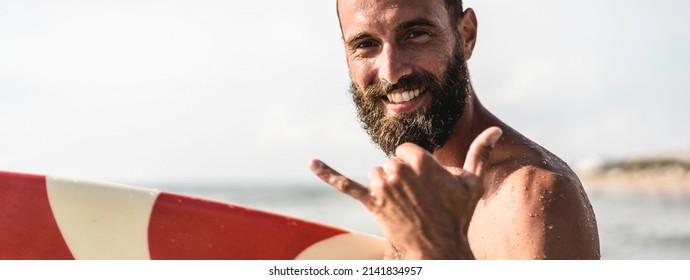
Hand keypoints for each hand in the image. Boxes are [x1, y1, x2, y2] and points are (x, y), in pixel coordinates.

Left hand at [309, 127, 501, 258]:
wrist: (439, 247)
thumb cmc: (457, 215)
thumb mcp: (471, 182)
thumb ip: (480, 152)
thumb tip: (495, 130)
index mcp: (421, 161)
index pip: (407, 151)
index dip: (417, 167)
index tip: (426, 184)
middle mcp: (399, 170)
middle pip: (391, 162)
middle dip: (402, 178)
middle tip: (417, 199)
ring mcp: (383, 186)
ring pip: (376, 174)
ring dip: (386, 186)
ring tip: (403, 205)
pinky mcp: (371, 202)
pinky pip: (345, 184)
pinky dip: (327, 173)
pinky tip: (311, 163)